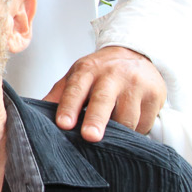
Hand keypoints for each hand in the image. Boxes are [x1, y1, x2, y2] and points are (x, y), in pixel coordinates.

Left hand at [42, 46, 165, 139]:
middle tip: (90, 137)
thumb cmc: (101, 71)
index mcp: (88, 70)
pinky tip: (130, 127)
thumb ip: (58, 94)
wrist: (136, 54)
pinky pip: (144, 123)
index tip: (63, 124)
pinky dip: (135, 131)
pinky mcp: (155, 95)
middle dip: (96, 120)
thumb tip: (35, 115)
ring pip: (127, 117)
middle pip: (103, 100)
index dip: (69, 107)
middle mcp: (112, 75)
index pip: (76, 89)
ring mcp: (136, 84)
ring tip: (111, 136)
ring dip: (118, 133)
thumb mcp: (77, 76)